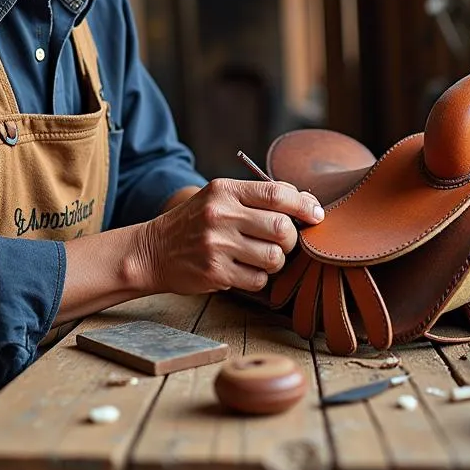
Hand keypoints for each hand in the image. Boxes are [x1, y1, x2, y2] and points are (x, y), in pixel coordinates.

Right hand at [136, 179, 324, 295]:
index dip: (304, 205)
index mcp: (225, 190)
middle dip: (291, 239)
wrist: (153, 250)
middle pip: (282, 229)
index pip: (277, 193)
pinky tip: (244, 270)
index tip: (316, 215)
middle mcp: (221, 215)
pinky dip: (260, 278)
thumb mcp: (219, 197)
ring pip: (274, 258)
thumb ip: (258, 197)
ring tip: (261, 256)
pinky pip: (259, 279)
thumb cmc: (195, 222)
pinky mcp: (215, 272)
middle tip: (283, 242)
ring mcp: (217, 245)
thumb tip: (307, 203)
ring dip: (276, 261)